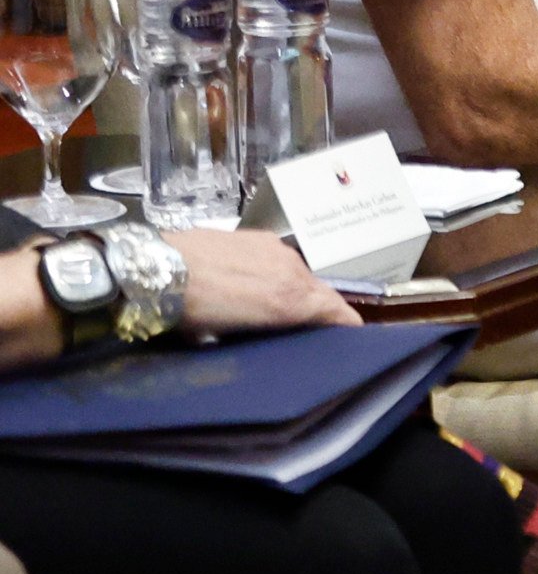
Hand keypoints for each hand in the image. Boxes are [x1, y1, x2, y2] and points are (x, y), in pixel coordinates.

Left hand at [163, 229, 358, 333]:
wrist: (152, 268)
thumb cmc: (190, 311)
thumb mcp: (232, 335)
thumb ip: (272, 332)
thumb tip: (288, 335)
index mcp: (293, 297)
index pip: (338, 310)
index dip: (346, 326)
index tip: (349, 338)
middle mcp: (293, 268)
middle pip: (320, 291)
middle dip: (318, 309)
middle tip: (303, 327)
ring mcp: (274, 248)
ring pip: (299, 273)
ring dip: (294, 289)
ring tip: (270, 304)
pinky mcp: (255, 236)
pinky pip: (279, 258)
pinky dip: (275, 272)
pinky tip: (250, 280)